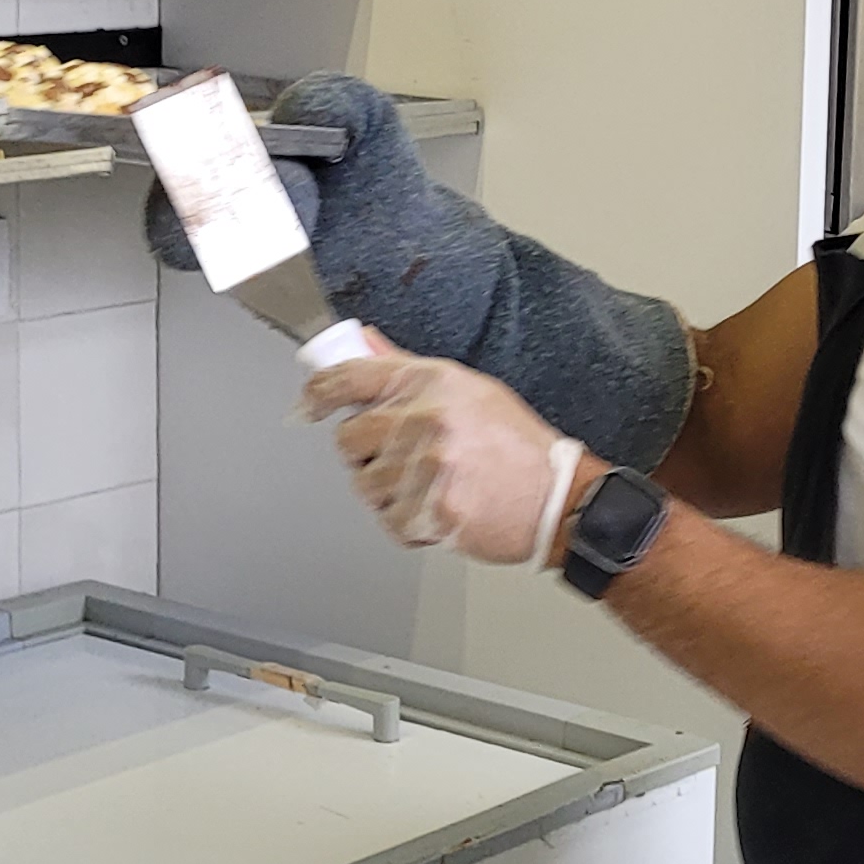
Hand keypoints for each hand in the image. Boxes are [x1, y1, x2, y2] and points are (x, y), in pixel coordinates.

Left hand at [299, 335, 579, 564]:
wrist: (555, 497)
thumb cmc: (515, 444)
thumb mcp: (465, 389)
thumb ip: (406, 368)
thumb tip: (363, 341)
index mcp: (430, 382)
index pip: (348, 377)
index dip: (317, 393)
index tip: (309, 406)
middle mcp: (425, 419)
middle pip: (348, 439)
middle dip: (364, 454)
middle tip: (398, 458)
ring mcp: (427, 467)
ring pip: (365, 485)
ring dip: (386, 492)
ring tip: (427, 485)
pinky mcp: (431, 511)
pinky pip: (389, 521)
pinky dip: (407, 522)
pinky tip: (438, 507)